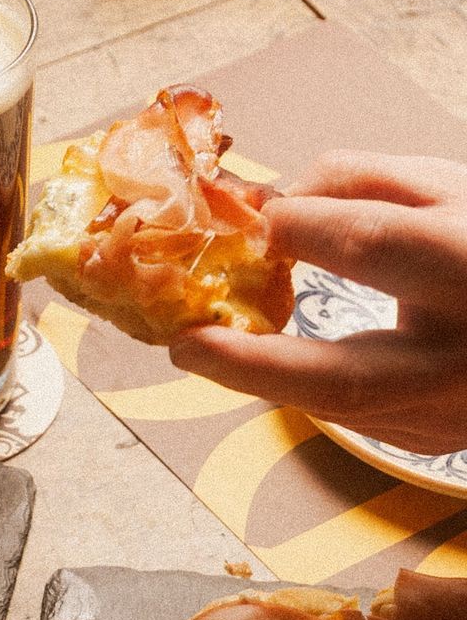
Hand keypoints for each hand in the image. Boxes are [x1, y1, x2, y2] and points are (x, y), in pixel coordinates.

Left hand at [170, 154, 466, 453]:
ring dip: (260, 377)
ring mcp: (448, 409)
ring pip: (335, 408)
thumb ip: (358, 182)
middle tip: (181, 345)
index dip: (297, 232)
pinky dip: (301, 384)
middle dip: (248, 364)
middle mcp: (463, 351)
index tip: (244, 221)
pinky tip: (266, 360)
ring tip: (204, 346)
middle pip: (341, 375)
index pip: (372, 246)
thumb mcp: (446, 185)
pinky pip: (353, 413)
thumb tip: (267, 203)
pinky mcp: (432, 437)